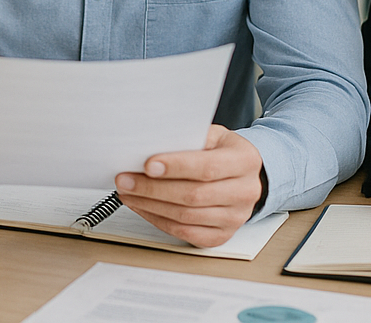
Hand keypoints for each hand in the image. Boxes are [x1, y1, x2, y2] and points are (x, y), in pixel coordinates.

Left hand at [114, 125, 264, 247]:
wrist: (243, 175)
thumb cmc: (222, 151)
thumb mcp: (212, 135)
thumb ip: (188, 138)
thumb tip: (151, 145)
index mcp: (244, 161)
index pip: (207, 167)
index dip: (176, 167)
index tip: (147, 165)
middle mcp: (245, 192)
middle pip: (193, 195)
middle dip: (153, 188)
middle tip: (125, 180)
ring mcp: (235, 218)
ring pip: (186, 217)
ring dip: (150, 205)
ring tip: (128, 192)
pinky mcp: (221, 235)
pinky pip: (185, 233)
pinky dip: (158, 220)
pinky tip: (143, 207)